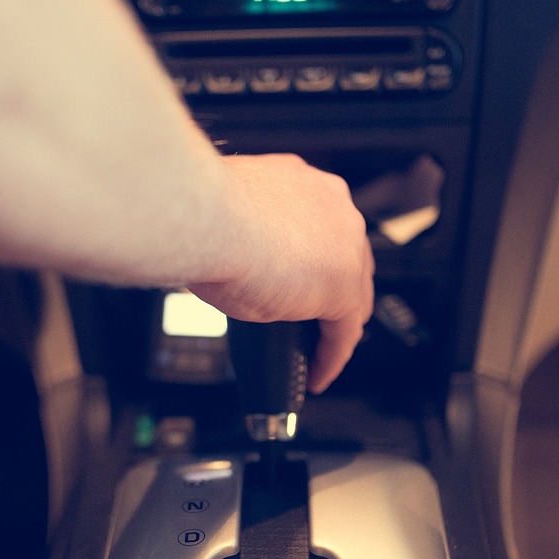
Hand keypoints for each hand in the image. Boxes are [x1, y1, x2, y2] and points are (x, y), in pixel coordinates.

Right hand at [189, 153, 373, 393]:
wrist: (208, 219)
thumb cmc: (205, 213)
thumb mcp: (232, 222)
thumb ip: (248, 239)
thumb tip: (234, 263)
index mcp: (306, 185)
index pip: (323, 228)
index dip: (313, 259)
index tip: (295, 278)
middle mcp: (333, 208)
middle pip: (347, 259)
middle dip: (331, 291)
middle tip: (309, 320)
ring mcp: (344, 247)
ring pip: (353, 296)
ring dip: (335, 325)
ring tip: (316, 352)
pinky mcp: (342, 289)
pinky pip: (344, 333)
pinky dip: (331, 357)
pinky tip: (317, 373)